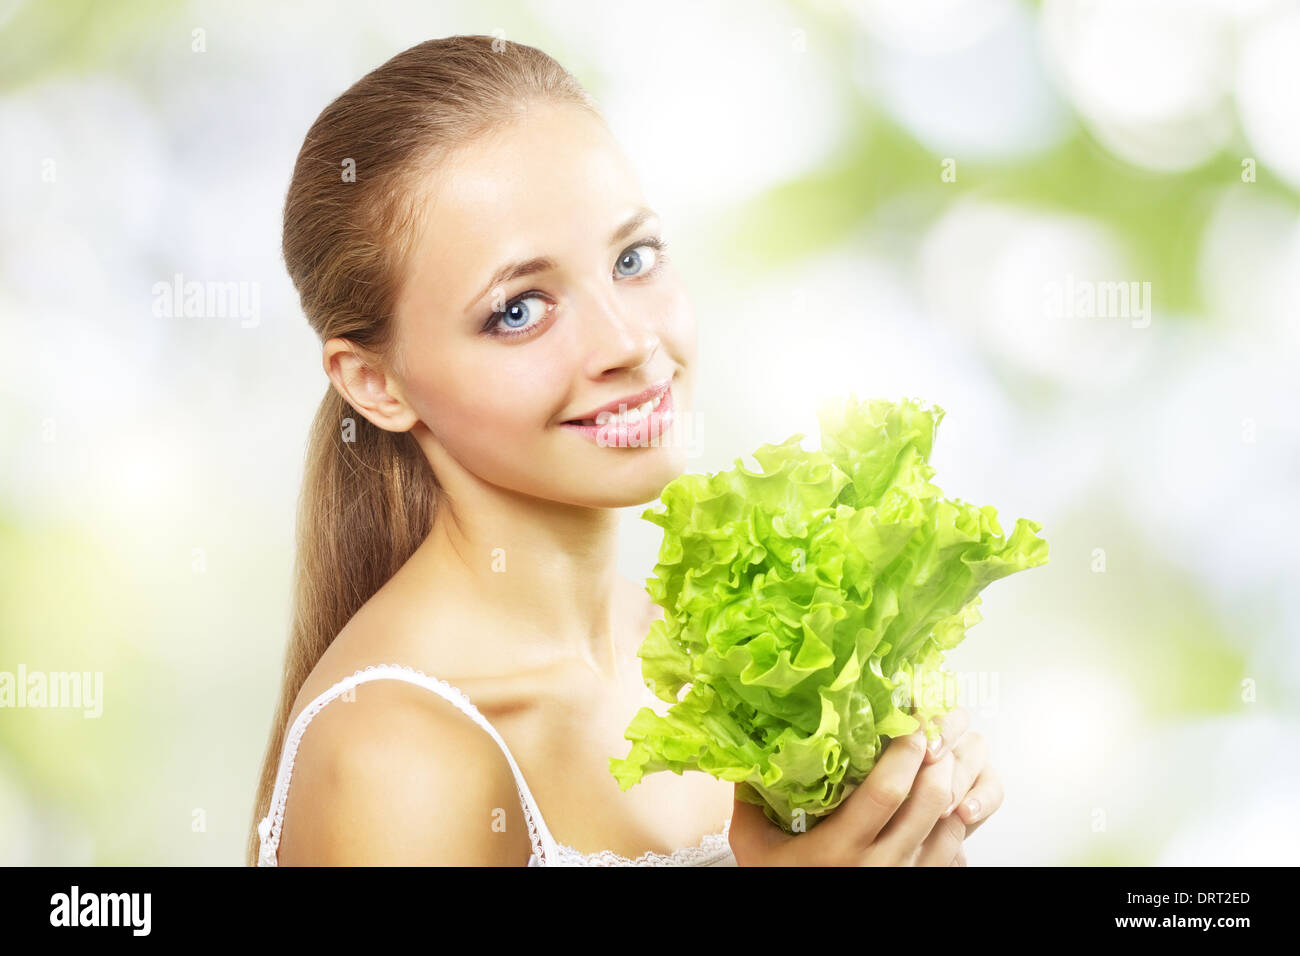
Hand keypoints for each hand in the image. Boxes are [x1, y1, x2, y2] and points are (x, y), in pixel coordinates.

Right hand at [729, 706, 999, 865]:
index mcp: (839, 848)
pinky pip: (955, 852)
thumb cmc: (779, 885)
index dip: (904, 752)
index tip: (909, 722)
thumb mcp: (754, 847)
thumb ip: (752, 801)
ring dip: (950, 790)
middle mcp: (880, 866)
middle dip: (937, 760)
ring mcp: (906, 877)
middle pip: (929, 802)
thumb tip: (748, 751)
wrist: (801, 938)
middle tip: (932, 733)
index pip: (886, 791)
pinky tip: (938, 809)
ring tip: (939, 764)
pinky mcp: (919, 886)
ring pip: (949, 826)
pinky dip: (952, 825)